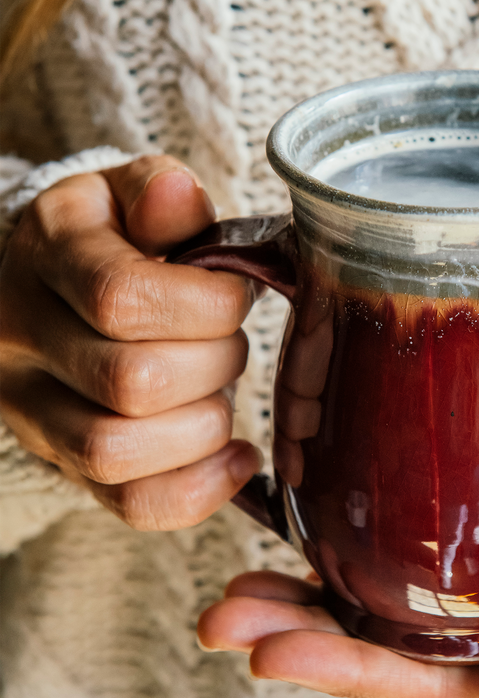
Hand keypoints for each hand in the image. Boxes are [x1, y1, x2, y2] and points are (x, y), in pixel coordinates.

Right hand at [0, 156, 260, 529]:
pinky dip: (200, 489)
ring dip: (205, 427)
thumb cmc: (118, 241)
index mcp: (45, 256)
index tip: (237, 296)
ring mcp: (32, 410)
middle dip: (217, 364)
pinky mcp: (65, 463)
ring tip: (221, 393)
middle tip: (230, 342)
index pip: (122, 298)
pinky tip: (238, 456)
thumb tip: (178, 196)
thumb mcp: (132, 196)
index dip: (209, 306)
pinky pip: (131, 504)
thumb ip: (160, 193)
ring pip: (118, 453)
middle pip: (132, 381)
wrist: (62, 293)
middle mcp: (20, 338)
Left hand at [197, 428, 478, 697]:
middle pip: (399, 652)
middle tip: (224, 619)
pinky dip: (352, 549)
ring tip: (237, 590)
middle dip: (308, 642)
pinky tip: (300, 531)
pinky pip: (414, 552)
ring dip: (311, 600)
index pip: (445, 685)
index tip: (277, 653)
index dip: (358, 674)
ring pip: (394, 607)